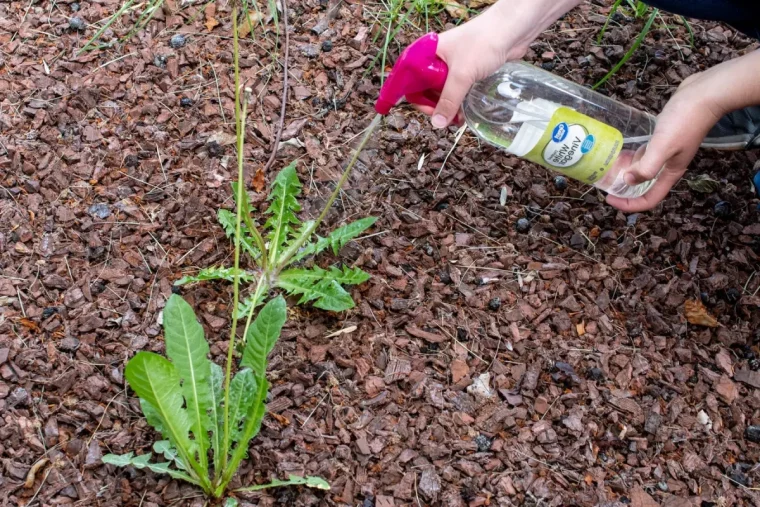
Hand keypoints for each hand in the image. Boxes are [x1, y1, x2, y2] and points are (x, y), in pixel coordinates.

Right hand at [413, 0, 582, 127]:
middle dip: (434, 106)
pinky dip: (458, 102)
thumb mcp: (461, 74)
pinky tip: (464, 112)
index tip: (429, 113)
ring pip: (442, 91)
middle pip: (425, 89)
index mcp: (426, 53)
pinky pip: (456, 90)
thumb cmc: (483, 43)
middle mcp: (435, 59)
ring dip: (447, 106)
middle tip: (445, 119)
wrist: (512, 30)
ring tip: (457, 119)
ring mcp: (451, 65)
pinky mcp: (466, 70)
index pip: (409, 80)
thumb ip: (448, 100)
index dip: (415, 98)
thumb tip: (437, 124)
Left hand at [607, 50, 759, 211]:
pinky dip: (633, 155)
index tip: (609, 198)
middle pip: (645, 186)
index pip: (650, 199)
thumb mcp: (663, 147)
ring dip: (627, 171)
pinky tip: (622, 149)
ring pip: (644, 168)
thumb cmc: (685, 120)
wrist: (704, 93)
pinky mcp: (664, 136)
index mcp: (671, 172)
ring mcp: (667, 150)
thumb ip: (646, 167)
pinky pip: (645, 152)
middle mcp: (669, 165)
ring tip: (607, 167)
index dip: (629, 204)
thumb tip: (628, 181)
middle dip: (625, 189)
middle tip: (605, 183)